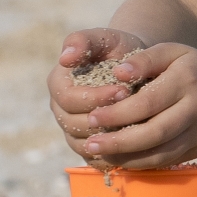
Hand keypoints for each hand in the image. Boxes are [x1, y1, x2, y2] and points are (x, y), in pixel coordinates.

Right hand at [48, 27, 150, 148]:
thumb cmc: (119, 49)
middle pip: (74, 124)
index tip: (124, 89)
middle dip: (106, 117)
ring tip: (137, 127)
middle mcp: (61, 109)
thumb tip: (66, 57)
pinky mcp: (88, 146)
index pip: (69, 99)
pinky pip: (95, 159)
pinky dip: (113, 155)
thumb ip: (84, 40)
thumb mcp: (105, 38)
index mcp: (59, 84)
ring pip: (83, 144)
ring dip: (110, 138)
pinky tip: (137, 146)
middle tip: (134, 111)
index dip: (96, 97)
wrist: (135, 68)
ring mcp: (72, 130)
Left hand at [72, 43, 196, 171]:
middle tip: (90, 144)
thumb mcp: (173, 52)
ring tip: (100, 156)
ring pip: (162, 154)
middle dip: (119, 142)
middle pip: (155, 133)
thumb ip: (145, 59)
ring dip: (128, 159)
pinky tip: (122, 161)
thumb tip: (118, 73)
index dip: (118, 113)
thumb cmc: (194, 69)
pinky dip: (143, 165)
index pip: (147, 102)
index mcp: (187, 80)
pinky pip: (168, 161)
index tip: (92, 117)